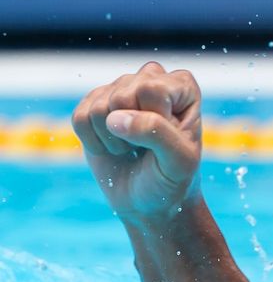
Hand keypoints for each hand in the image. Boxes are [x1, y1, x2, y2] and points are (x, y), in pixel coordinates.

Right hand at [71, 62, 202, 224]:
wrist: (150, 202)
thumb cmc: (172, 179)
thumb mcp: (178, 161)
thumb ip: (155, 132)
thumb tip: (114, 118)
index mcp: (183, 87)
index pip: (151, 90)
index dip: (153, 122)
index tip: (168, 141)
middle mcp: (152, 79)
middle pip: (121, 96)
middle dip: (130, 132)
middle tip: (146, 148)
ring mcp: (122, 88)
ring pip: (99, 108)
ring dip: (112, 140)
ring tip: (132, 148)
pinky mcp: (94, 103)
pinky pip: (80, 118)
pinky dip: (93, 142)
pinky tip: (113, 148)